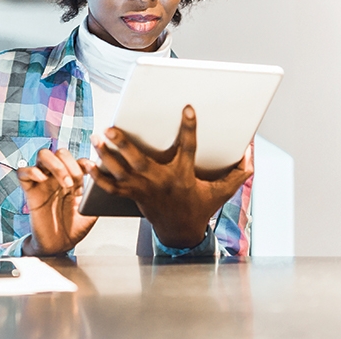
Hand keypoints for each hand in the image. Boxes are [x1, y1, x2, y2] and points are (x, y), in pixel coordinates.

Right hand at [17, 148, 96, 255]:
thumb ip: (95, 195)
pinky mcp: (30, 191)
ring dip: (55, 164)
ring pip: (43, 155)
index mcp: (73, 179)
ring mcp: (43, 182)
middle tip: (74, 182)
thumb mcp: (91, 211)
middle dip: (69, 162)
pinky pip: (22, 172)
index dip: (84, 161)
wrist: (59, 246)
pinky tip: (42, 179)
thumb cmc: (74, 229)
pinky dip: (31, 171)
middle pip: (59, 152)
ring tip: (64, 182)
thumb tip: (103, 181)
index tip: (91, 170)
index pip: (76, 159)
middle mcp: (57, 177)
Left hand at [83, 105, 253, 249]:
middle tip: (111, 127)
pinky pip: (112, 187)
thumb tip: (252, 149)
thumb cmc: (200, 205)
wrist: (180, 232)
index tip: (187, 108)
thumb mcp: (223, 190)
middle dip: (124, 144)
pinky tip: (88, 163)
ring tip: (97, 137)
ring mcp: (143, 189)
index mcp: (183, 175)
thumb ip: (240, 171)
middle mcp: (161, 181)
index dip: (190, 127)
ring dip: (106, 155)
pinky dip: (99, 176)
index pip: (189, 147)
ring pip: (121, 172)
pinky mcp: (132, 196)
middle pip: (139, 161)